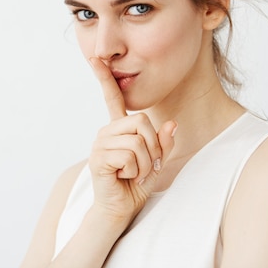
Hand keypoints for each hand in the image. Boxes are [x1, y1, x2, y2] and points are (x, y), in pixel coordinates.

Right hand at [87, 57, 176, 223]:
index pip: (111, 97)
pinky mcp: (99, 158)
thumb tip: (172, 124)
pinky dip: (136, 170)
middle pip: (141, 122)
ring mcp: (100, 143)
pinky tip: (125, 177)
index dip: (104, 77)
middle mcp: (106, 131)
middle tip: (147, 166)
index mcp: (118, 128)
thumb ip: (163, 143)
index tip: (95, 58)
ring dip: (145, 163)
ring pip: (138, 141)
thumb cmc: (135, 185)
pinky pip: (130, 155)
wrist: (119, 209)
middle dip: (153, 147)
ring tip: (135, 174)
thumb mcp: (156, 162)